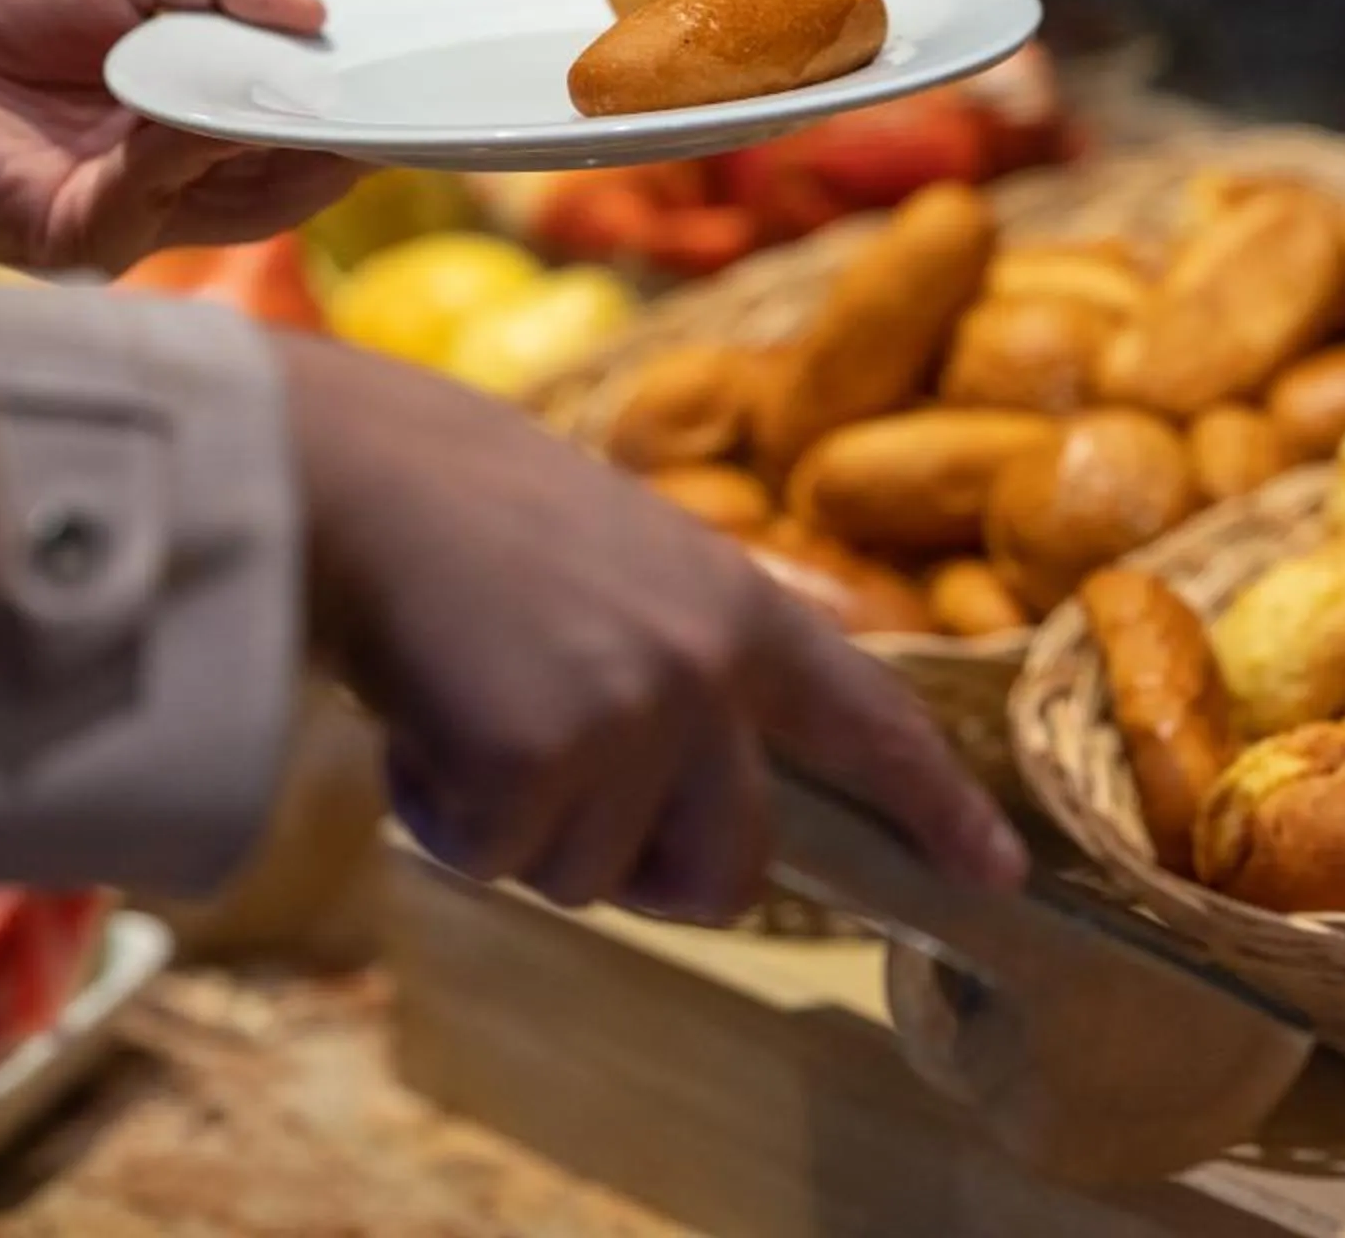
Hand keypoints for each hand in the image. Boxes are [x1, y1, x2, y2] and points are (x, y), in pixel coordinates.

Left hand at [0, 0, 359, 269]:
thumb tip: (320, 17)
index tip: (414, 59)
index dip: (359, 90)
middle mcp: (183, 173)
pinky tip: (173, 96)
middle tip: (394, 82)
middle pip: (301, 164)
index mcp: (201, 106)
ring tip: (303, 80)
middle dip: (346, 122)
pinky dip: (180, 142)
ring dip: (277, 130)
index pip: (308, 112)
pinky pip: (164, 195)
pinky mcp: (86, 238)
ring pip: (252, 190)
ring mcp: (141, 213)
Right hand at [283, 336, 1025, 920]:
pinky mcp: (532, 764)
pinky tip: (419, 715)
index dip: (936, 804)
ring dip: (513, 818)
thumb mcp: (623, 548)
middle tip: (548, 787)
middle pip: (726, 870)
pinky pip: (489, 860)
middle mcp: (705, 668)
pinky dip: (438, 813)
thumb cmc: (459, 505)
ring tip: (465, 695)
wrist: (347, 471)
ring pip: (587, 874)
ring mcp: (626, 717)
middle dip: (641, 867)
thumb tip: (694, 773)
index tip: (997, 874)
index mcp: (737, 605)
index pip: (865, 718)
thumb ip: (684, 644)